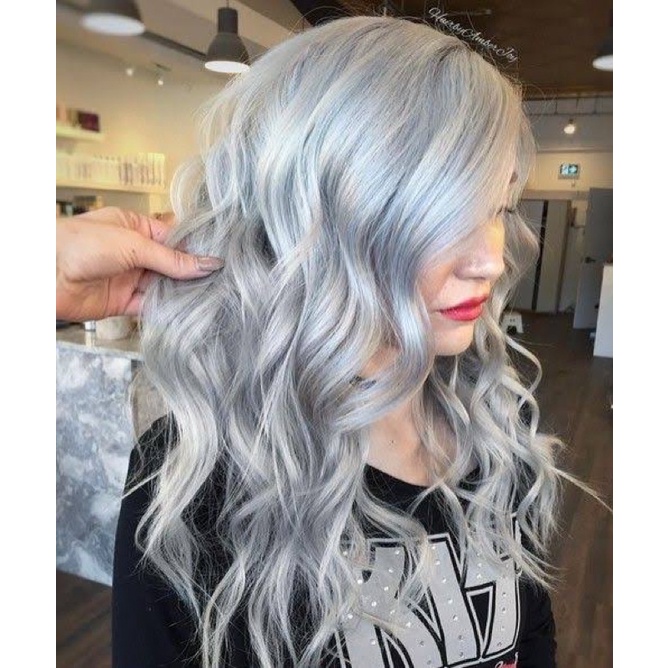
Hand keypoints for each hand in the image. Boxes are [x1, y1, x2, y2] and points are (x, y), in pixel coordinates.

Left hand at [56, 206, 222, 321]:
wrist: (43, 273)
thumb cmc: (78, 243)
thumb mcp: (133, 244)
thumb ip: (171, 259)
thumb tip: (206, 263)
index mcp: (135, 228)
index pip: (174, 239)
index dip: (195, 249)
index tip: (218, 260)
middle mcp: (133, 253)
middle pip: (171, 265)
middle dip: (191, 273)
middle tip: (218, 281)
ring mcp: (128, 278)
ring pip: (163, 287)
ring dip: (180, 293)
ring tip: (207, 297)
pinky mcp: (122, 303)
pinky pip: (150, 307)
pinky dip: (165, 309)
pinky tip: (183, 310)